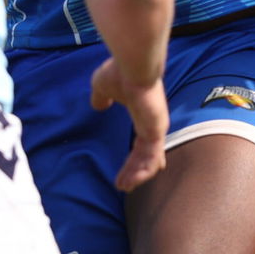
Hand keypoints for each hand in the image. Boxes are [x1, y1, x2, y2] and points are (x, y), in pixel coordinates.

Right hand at [90, 56, 168, 191]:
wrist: (134, 65)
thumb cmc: (119, 72)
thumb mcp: (103, 86)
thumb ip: (101, 97)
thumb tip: (98, 105)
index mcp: (142, 114)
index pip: (141, 141)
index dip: (134, 157)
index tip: (126, 171)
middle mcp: (152, 123)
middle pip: (146, 154)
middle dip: (135, 171)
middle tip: (124, 186)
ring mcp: (156, 127)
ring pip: (150, 159)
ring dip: (138, 175)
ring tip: (125, 188)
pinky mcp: (156, 130)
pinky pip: (151, 157)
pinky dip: (142, 172)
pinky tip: (132, 182)